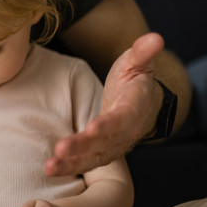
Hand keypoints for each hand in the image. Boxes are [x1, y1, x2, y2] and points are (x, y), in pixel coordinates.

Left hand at [46, 33, 163, 176]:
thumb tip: (157, 38)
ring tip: (50, 167)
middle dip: (83, 147)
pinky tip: (50, 168)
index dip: (109, 124)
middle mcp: (126, 132)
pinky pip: (87, 162)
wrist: (133, 101)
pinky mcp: (103, 152)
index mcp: (134, 108)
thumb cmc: (131, 78)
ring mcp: (115, 145)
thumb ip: (143, 52)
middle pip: (105, 142)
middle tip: (61, 149)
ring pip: (94, 157)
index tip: (93, 128)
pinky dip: (69, 167)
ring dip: (72, 163)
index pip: (123, 118)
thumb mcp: (136, 62)